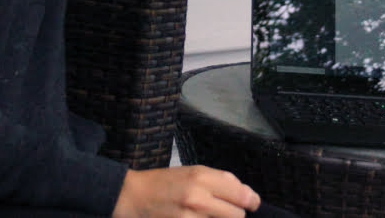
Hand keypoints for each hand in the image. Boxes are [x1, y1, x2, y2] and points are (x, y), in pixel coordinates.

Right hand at [112, 165, 260, 217]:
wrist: (132, 197)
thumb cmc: (163, 182)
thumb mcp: (191, 171)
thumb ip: (219, 181)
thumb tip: (246, 193)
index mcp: (201, 176)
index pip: (240, 194)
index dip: (250, 201)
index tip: (252, 204)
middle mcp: (197, 197)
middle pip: (236, 215)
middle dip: (235, 214)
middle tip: (225, 211)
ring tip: (209, 215)